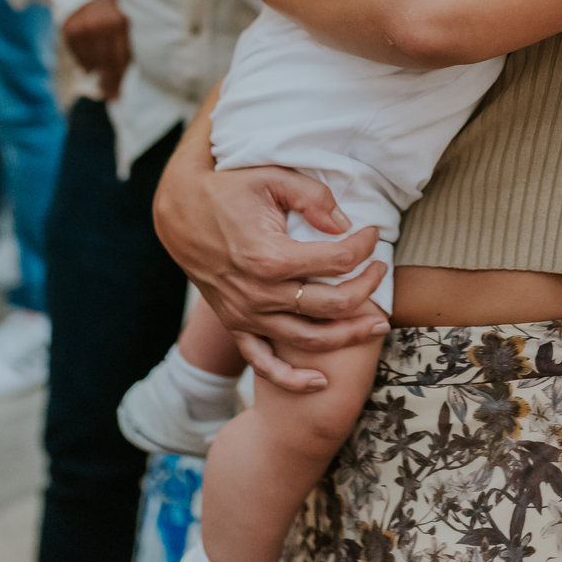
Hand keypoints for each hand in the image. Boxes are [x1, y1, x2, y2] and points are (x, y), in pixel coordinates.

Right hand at [61, 0, 132, 98]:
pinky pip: (77, 55)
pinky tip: (90, 63)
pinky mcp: (69, 29)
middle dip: (108, 82)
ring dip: (96, 71)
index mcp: (122, 22)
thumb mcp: (128, 18)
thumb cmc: (115, 6)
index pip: (121, 59)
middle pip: (105, 64)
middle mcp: (101, 26)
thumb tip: (129, 75)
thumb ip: (129, 42)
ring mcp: (83, 27)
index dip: (119, 80)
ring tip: (101, 76)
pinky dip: (84, 61)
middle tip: (109, 95)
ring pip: (90, 62)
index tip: (117, 96)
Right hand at [153, 105, 390, 392]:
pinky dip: (291, 380)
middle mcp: (260, 293)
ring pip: (308, 339)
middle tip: (382, 272)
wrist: (179, 212)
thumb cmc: (229, 190)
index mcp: (271, 257)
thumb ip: (313, 199)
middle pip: (331, 305)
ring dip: (347, 336)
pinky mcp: (236, 324)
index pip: (337, 260)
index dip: (364, 247)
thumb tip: (345, 225)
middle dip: (367, 290)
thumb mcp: (272, 178)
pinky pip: (263, 363)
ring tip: (377, 325)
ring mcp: (246, 314)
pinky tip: (319, 383)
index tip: (373, 234)